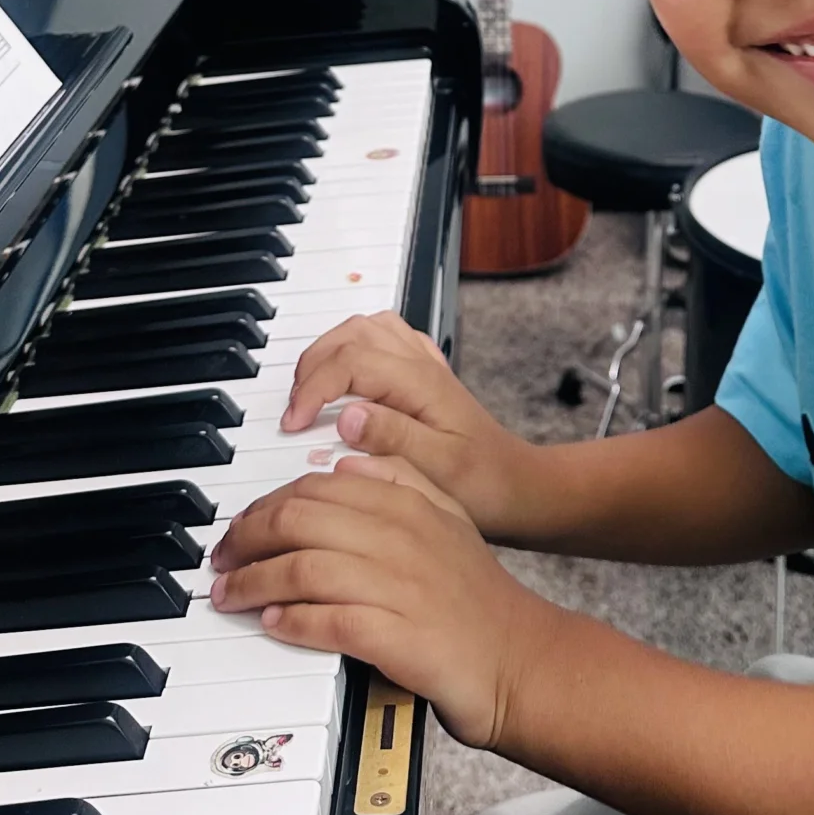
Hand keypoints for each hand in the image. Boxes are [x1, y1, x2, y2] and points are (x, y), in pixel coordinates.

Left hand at [207, 456, 558, 747]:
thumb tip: (347, 459)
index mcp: (409, 503)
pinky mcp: (398, 637)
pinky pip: (327, 621)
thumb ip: (403, 481)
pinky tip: (272, 623)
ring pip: (303, 568)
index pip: (317, 486)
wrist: (521, 660)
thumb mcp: (448, 520)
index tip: (242, 526)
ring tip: (229, 596)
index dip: (266, 505)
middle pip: (300, 520)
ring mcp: (400, 586)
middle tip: (222, 560)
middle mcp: (402, 536)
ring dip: (253, 582)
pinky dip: (291, 621)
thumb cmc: (477, 599)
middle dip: (246, 539)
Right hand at [279, 310, 539, 537]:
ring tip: (310, 392)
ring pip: (364, 328)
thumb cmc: (484, 486)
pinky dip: (353, 348)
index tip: (293, 424)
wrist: (520, 487)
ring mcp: (423, 365)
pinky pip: (381, 337)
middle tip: (295, 411)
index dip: (313, 389)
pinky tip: (345, 377)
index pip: (351, 361)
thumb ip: (394, 439)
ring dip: (328, 351)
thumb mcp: (439, 471)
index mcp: (422, 384)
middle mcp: (421, 364)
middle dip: (312, 366)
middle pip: (352, 334)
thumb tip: (347, 415)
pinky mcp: (422, 374)